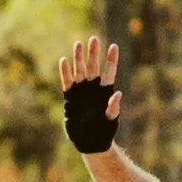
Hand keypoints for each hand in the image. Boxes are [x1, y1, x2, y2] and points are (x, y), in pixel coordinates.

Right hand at [57, 34, 122, 153]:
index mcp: (105, 92)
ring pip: (80, 71)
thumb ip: (113, 108)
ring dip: (79, 59)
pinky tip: (63, 61)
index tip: (114, 46)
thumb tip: (118, 95)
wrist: (89, 142)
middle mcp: (93, 89)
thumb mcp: (110, 120)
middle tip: (93, 39)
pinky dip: (65, 73)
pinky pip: (67, 82)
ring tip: (78, 44)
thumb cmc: (104, 131)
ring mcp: (81, 91)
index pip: (109, 72)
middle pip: (93, 67)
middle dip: (93, 54)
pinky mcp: (70, 97)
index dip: (111, 60)